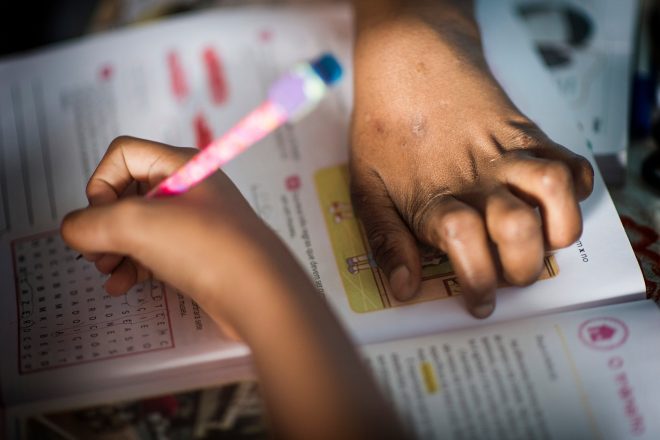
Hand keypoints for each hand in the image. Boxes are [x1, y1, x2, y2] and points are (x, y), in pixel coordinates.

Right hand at [61, 136, 297, 330]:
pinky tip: (123, 285)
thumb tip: (74, 229)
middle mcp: (189, 188)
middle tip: (97, 251)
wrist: (260, 295)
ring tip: (108, 270)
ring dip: (114, 247)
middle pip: (126, 191)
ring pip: (138, 226)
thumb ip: (91, 222)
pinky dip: (134, 265)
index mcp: (181, 164)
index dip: (101, 183)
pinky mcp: (198, 254)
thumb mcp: (137, 225)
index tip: (102, 216)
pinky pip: (154, 251)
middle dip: (103, 222)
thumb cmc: (212, 249)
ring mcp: (195, 222)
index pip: (122, 154)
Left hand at [350, 6, 593, 317]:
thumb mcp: (366, 190)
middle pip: (517, 230)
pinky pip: (570, 161)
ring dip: (557, 229)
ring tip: (540, 242)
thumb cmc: (383, 131)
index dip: (479, 282)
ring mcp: (507, 154)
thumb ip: (386, 240)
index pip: (466, 246)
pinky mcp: (529, 134)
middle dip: (522, 269)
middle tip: (510, 275)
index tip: (479, 303)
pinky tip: (555, 201)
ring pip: (554, 191)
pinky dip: (576, 187)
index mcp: (435, 198)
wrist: (409, 65)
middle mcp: (476, 178)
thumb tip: (403, 289)